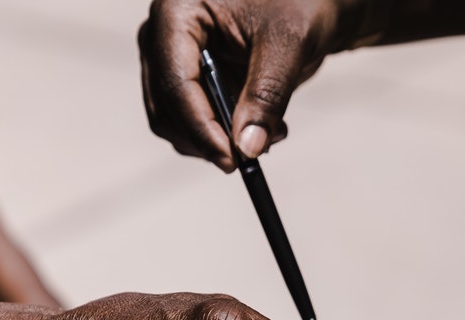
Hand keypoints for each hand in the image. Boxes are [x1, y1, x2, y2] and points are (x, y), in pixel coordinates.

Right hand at [138, 0, 373, 169]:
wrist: (303, 2)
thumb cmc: (297, 4)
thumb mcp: (288, 42)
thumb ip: (267, 94)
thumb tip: (247, 148)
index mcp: (177, 12)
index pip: (175, 82)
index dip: (201, 127)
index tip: (232, 160)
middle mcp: (161, 37)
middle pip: (167, 108)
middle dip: (208, 138)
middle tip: (254, 154)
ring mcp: (168, 61)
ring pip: (174, 124)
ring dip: (217, 142)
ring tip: (269, 134)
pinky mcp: (183, 83)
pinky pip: (190, 125)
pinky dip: (221, 138)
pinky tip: (260, 129)